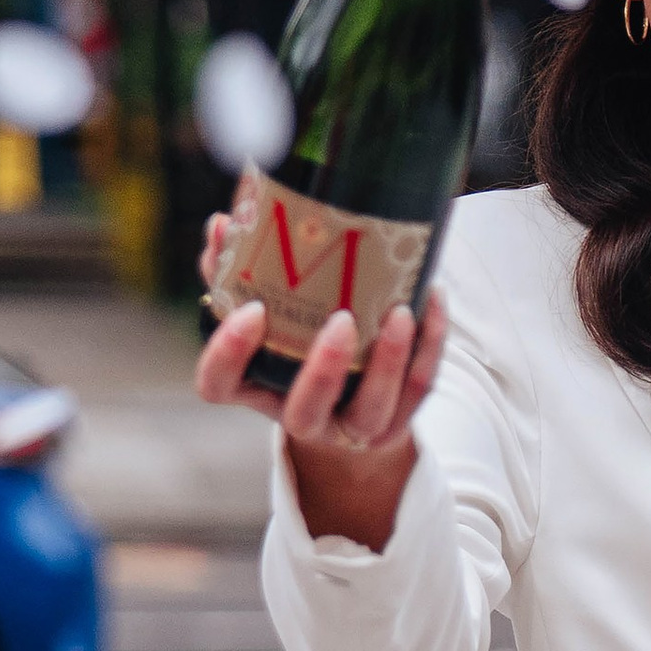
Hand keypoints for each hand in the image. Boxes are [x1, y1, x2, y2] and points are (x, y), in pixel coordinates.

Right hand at [195, 214, 445, 554]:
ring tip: (400, 311)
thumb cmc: (295, 348)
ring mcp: (350, 428)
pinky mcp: (396, 421)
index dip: (230, 353)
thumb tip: (223, 223)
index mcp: (255, 389)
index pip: (219, 384)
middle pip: (303, 412)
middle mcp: (300, 417)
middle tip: (342, 320)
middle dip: (324, 370)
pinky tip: (431, 297)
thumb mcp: (264, 317)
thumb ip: (236, 273)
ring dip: (389, 361)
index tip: (253, 310)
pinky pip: (418, 387)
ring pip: (371, 409)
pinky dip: (430, 343)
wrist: (346, 405)